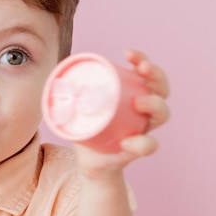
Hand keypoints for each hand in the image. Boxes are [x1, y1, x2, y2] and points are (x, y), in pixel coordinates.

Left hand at [74, 49, 170, 179]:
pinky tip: (127, 141)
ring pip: (162, 115)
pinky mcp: (137, 149)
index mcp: (133, 94)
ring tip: (138, 103)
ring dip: (155, 105)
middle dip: (156, 76)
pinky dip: (140, 143)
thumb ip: (68, 95)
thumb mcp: (77, 108)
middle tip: (142, 70)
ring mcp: (144, 128)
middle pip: (161, 90)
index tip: (128, 53)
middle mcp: (144, 111)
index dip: (142, 59)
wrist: (92, 162)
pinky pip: (148, 146)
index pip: (146, 73)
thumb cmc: (88, 129)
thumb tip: (53, 81)